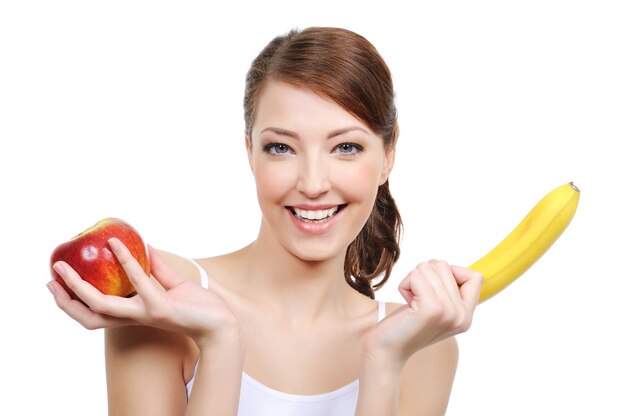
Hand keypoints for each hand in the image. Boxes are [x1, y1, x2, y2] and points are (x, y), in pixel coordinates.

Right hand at [47, 238, 240, 348]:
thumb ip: (157, 269)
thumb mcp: (174, 285)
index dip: (73, 302)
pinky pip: (139, 283)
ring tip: (67, 266)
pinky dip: (127, 262)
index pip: (95, 313)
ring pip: (101, 305)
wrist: (221, 325)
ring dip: (79, 287)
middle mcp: (134, 318)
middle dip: (65, 300)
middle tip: (50, 278)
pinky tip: (117, 245)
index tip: (56, 283)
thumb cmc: (199, 307)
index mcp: (134, 314)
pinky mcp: (160, 307)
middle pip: (88, 316)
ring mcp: (145, 313)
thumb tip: (146, 246)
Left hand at [363, 260, 482, 366]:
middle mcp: (462, 316)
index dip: (451, 272)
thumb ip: (447, 291)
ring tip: (411, 301)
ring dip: (413, 279)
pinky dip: (405, 283)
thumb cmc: (406, 325)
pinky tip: (405, 300)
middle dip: (424, 276)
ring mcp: (448, 312)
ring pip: (429, 268)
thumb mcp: (436, 309)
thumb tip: (444, 266)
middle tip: (417, 299)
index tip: (433, 289)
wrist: (387, 351)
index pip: (475, 276)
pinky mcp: (430, 308)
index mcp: (466, 316)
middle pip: (445, 267)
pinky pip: (417, 275)